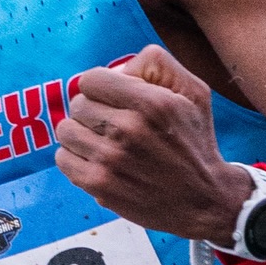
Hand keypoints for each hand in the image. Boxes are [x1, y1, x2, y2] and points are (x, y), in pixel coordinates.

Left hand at [53, 44, 251, 242]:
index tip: (112, 98)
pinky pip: (63, 159)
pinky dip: (75, 158)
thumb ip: (157, 65)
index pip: (90, 79)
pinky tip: (97, 161)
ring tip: (103, 142)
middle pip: (77, 104)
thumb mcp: (193, 92)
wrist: (202, 199)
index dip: (100, 87)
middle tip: (112, 124)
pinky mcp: (98, 184)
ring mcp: (110, 159)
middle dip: (93, 111)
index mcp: (151, 102)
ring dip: (81, 134)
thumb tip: (119, 68)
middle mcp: (128, 129)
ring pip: (66, 131)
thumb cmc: (195, 142)